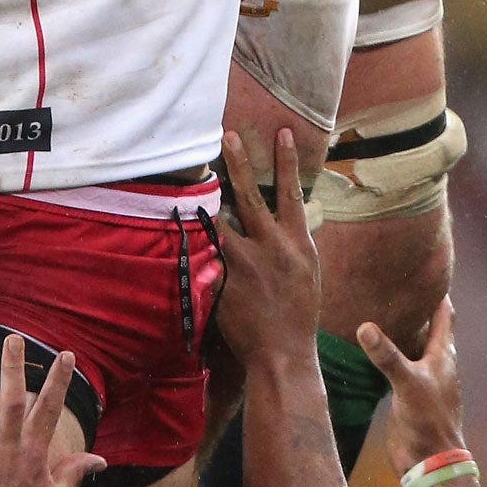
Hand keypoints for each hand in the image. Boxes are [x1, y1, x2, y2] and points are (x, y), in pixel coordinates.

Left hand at [214, 128, 320, 369]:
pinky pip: (205, 250)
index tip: (283, 131)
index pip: (293, 194)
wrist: (283, 355)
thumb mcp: (308, 273)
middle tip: (227, 135)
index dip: (288, 162)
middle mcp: (272, 249)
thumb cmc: (298, 315)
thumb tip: (289, 213)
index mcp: (298, 245)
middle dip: (240, 164)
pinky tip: (178, 220)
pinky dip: (195, 236)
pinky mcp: (223, 280)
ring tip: (194, 170)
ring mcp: (245, 265)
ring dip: (208, 197)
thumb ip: (294, 241)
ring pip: (221, 220)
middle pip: (252, 197)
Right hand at [357, 296, 465, 476]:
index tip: (428, 267)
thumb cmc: (428, 421)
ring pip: (412, 346)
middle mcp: (434, 363)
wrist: (429, 464)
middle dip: (416, 306)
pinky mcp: (407, 396)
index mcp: (442, 355)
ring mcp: (421, 380)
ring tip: (380, 309)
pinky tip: (371, 350)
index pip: (444, 314)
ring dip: (401, 330)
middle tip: (396, 282)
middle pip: (428, 326)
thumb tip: (365, 326)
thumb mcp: (407, 383)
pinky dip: (388, 354)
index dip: (438, 291)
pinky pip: (398, 366)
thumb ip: (387, 356)